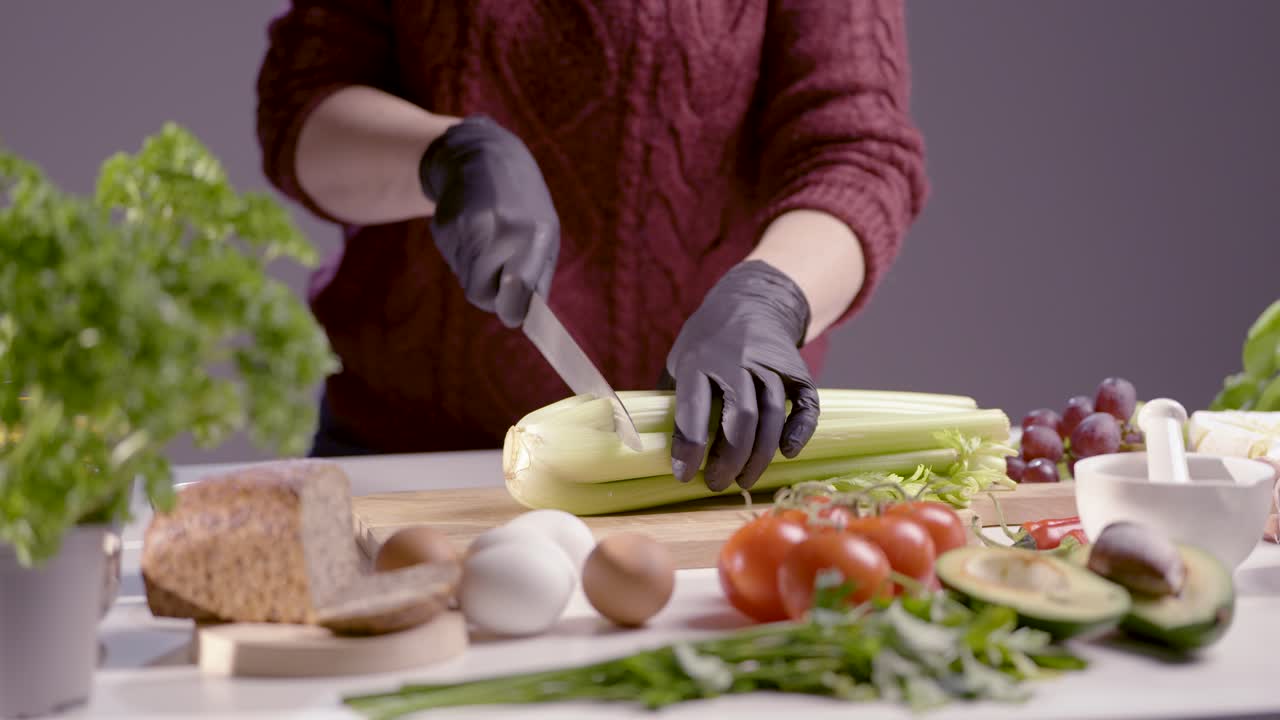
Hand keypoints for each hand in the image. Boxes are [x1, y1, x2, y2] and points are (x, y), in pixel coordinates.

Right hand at [419, 115, 558, 327]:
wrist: (484, 156)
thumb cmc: (525, 205)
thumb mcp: (546, 233)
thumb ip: (538, 278)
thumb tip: (526, 319)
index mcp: (533, 233)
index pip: (517, 287)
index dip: (512, 310)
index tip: (513, 316)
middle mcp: (499, 229)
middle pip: (481, 294)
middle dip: (490, 294)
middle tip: (502, 275)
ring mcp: (467, 226)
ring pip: (466, 279)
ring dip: (477, 272)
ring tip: (489, 240)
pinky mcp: (443, 226)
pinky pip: (453, 261)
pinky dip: (463, 255)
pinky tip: (472, 228)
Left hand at [662, 260, 819, 490]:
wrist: (751, 301)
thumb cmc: (707, 341)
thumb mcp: (679, 358)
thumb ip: (671, 396)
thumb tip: (648, 443)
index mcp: (699, 360)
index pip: (694, 409)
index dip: (690, 447)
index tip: (684, 475)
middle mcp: (737, 360)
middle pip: (740, 415)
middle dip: (729, 458)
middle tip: (718, 483)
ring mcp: (770, 364)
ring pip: (772, 413)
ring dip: (760, 454)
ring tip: (745, 480)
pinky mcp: (797, 370)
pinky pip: (805, 403)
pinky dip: (800, 430)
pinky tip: (788, 452)